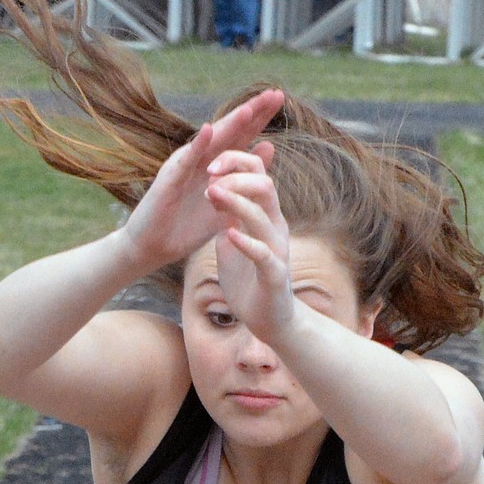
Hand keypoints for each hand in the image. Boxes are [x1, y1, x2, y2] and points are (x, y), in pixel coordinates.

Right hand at [122, 89, 281, 272]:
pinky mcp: (169, 181)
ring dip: (228, 125)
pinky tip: (207, 131)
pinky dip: (196, 146)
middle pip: (229, 131)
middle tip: (275, 94)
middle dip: (251, 112)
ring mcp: (183, 166)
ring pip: (210, 142)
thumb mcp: (225, 200)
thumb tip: (270, 146)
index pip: (241, 135)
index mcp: (215, 163)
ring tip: (248, 110)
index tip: (280, 97)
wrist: (153, 248)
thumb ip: (246, 174)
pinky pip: (185, 162)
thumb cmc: (186, 227)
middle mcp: (200, 158)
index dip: (259, 117)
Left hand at [204, 148, 294, 343]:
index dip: (233, 163)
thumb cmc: (249, 281)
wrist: (269, 321)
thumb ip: (226, 217)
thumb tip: (214, 190)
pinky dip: (246, 242)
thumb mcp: (231, 241)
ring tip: (212, 194)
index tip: (207, 167)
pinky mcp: (275, 274)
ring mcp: (276, 249)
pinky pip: (263, 253)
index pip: (256, 173)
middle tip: (209, 175)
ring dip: (236, 201)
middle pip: (264, 183)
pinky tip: (229, 234)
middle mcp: (275, 226)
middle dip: (236, 172)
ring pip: (262, 214)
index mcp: (264, 215)